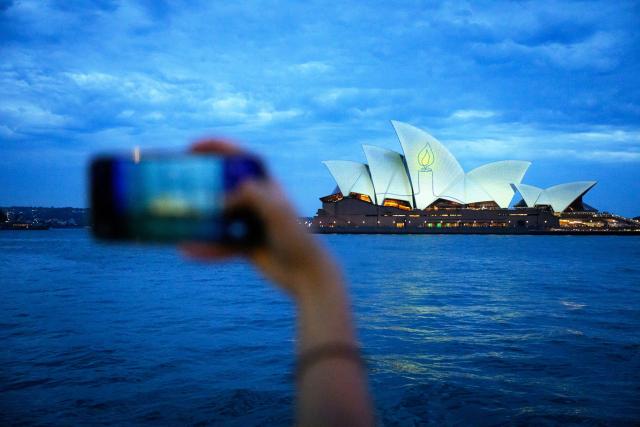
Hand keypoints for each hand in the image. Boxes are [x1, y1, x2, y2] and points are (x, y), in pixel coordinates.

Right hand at [181, 139, 341, 298]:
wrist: (308, 275)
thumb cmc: (296, 239)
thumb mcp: (276, 211)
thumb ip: (252, 195)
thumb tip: (220, 197)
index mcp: (269, 187)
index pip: (243, 158)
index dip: (220, 147)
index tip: (194, 146)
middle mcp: (260, 202)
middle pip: (226, 184)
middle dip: (203, 180)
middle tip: (178, 178)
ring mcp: (253, 224)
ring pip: (220, 216)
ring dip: (200, 216)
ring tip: (177, 215)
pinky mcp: (248, 246)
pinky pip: (221, 244)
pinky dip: (205, 247)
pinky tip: (187, 250)